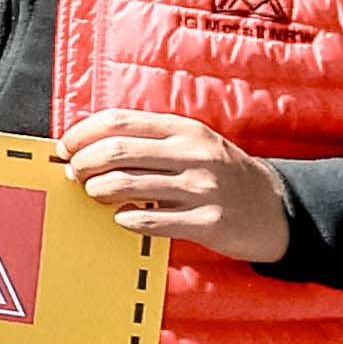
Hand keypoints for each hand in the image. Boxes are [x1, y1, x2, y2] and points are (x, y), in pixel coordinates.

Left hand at [60, 108, 292, 264]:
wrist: (276, 208)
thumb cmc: (221, 173)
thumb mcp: (192, 143)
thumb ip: (149, 140)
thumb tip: (88, 144)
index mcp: (183, 129)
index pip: (116, 121)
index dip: (81, 134)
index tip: (65, 147)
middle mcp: (193, 154)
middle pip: (115, 152)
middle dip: (82, 164)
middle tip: (74, 175)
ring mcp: (202, 188)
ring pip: (125, 185)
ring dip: (98, 192)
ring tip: (96, 195)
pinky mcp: (208, 222)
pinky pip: (149, 221)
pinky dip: (125, 219)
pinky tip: (122, 218)